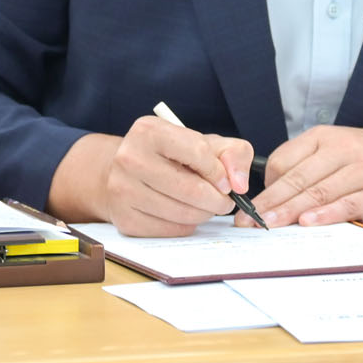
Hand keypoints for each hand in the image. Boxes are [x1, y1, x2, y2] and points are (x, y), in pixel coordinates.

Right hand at [48, 119, 253, 236]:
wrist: (128, 170)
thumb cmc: (173, 155)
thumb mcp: (205, 142)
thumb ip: (233, 154)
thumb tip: (239, 185)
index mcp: (150, 131)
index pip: (197, 152)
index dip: (219, 172)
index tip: (226, 183)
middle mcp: (130, 158)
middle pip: (191, 190)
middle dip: (217, 200)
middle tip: (224, 202)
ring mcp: (123, 190)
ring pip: (182, 214)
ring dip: (204, 214)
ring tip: (206, 206)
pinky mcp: (124, 218)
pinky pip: (170, 230)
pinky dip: (186, 226)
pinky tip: (185, 214)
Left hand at [247, 123, 362, 227]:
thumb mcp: (341, 145)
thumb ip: (310, 163)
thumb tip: (272, 193)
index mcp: (326, 136)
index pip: (285, 160)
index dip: (265, 185)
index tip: (248, 206)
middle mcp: (343, 149)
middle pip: (298, 178)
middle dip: (268, 202)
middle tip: (246, 221)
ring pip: (318, 191)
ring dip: (290, 211)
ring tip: (268, 225)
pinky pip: (349, 204)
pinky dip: (327, 214)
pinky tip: (308, 223)